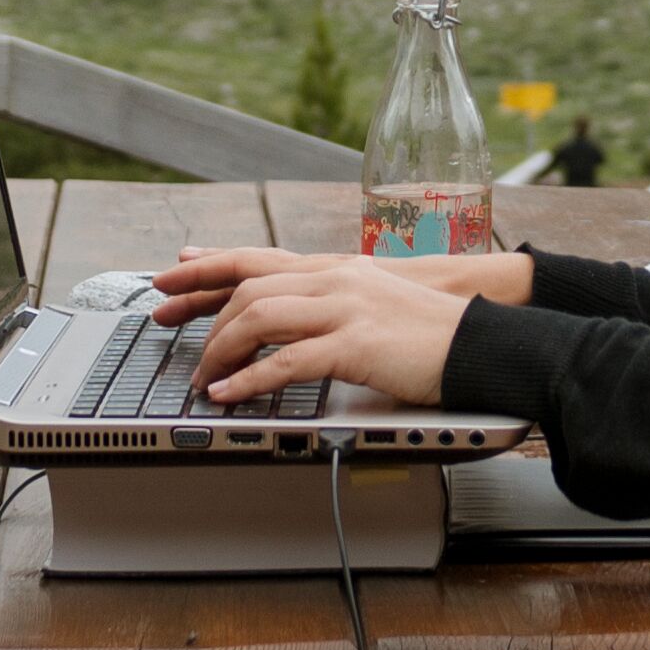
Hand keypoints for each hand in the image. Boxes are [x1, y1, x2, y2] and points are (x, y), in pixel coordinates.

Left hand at [138, 243, 514, 408]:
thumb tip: (299, 326)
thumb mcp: (377, 304)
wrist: (483, 342)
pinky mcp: (355, 344)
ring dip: (220, 348)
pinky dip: (248, 379)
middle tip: (165, 327)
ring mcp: (345, 308)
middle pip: (247, 284)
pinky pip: (286, 361)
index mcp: (338, 268)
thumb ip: (337, 305)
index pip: (257, 257)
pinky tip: (229, 392)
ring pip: (258, 316)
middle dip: (199, 308)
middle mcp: (336, 279)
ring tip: (202, 376)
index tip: (169, 276)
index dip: (206, 266)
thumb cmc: (433, 333)